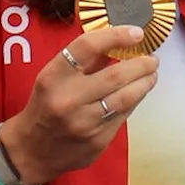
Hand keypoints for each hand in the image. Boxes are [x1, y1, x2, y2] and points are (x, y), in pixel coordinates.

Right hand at [1, 26, 158, 184]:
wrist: (32, 151)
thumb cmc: (44, 106)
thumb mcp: (53, 78)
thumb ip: (84, 61)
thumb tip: (119, 42)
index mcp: (53, 77)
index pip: (87, 46)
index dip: (116, 36)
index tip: (136, 33)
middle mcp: (68, 99)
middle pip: (115, 75)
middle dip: (141, 64)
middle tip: (152, 58)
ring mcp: (84, 123)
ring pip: (126, 97)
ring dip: (144, 83)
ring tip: (151, 74)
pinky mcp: (98, 141)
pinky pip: (124, 116)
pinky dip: (135, 101)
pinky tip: (138, 93)